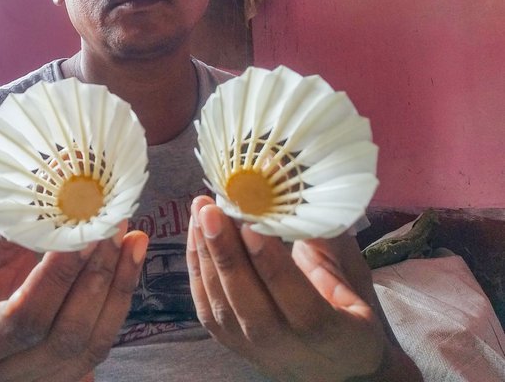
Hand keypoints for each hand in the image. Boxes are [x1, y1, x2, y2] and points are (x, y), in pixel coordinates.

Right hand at [0, 220, 147, 381]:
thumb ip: (7, 231)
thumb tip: (42, 180)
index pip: (23, 317)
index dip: (55, 276)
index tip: (79, 232)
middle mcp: (12, 372)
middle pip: (66, 332)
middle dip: (95, 275)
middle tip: (113, 227)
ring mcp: (48, 379)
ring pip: (94, 341)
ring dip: (118, 284)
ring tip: (132, 238)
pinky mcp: (75, 375)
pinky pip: (107, 338)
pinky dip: (122, 295)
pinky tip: (132, 258)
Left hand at [186, 196, 417, 380]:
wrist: (332, 365)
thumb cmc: (347, 310)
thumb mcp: (352, 277)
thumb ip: (323, 238)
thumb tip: (288, 183)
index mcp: (333, 335)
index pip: (301, 305)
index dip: (272, 265)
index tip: (251, 224)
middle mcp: (288, 349)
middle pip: (249, 305)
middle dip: (226, 253)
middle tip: (211, 209)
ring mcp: (253, 349)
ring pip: (221, 305)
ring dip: (206, 253)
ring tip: (200, 210)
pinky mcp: (229, 342)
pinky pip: (205, 304)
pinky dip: (196, 265)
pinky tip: (195, 231)